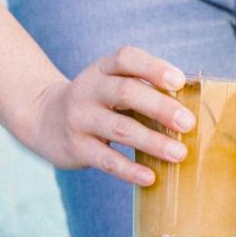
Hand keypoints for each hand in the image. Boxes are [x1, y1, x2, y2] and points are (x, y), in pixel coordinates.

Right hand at [24, 47, 194, 186]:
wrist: (43, 119)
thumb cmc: (100, 101)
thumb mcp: (113, 85)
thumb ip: (145, 89)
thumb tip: (192, 108)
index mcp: (102, 70)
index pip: (126, 59)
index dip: (153, 68)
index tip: (179, 82)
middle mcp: (88, 90)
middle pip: (125, 92)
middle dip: (161, 107)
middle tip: (188, 123)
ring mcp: (79, 119)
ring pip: (120, 128)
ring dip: (153, 141)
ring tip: (180, 153)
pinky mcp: (75, 147)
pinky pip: (106, 160)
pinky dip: (130, 170)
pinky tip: (151, 177)